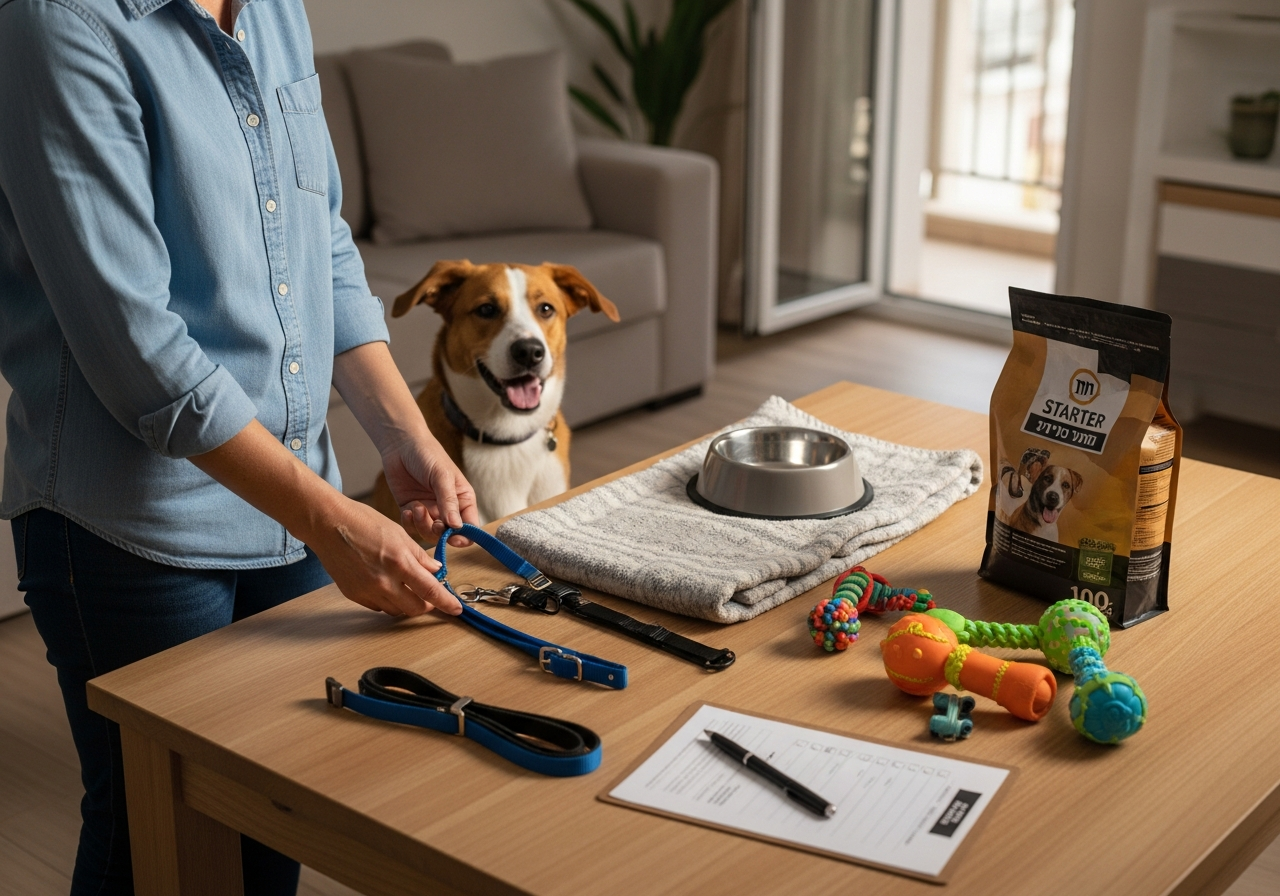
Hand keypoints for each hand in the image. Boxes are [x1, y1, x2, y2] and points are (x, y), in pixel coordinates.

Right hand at [308, 495, 461, 615]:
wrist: (328, 524)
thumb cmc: (362, 522)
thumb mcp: (399, 533)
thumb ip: (419, 556)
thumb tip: (436, 571)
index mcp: (399, 562)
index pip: (430, 591)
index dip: (446, 603)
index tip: (457, 609)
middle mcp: (383, 581)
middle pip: (415, 608)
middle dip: (427, 605)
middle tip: (430, 596)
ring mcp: (367, 591)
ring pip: (396, 610)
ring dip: (407, 603)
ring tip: (407, 587)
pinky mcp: (353, 595)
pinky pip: (378, 606)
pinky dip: (388, 600)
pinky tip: (387, 585)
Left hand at [381, 433, 478, 545]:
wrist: (401, 444)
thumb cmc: (427, 454)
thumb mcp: (442, 476)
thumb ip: (449, 502)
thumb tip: (457, 526)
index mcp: (463, 500)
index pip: (469, 526)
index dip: (464, 536)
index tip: (454, 537)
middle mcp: (448, 508)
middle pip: (448, 535)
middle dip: (440, 533)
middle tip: (433, 522)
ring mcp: (429, 510)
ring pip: (429, 534)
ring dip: (422, 526)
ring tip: (416, 508)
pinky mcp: (411, 510)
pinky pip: (412, 528)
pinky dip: (409, 523)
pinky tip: (407, 509)